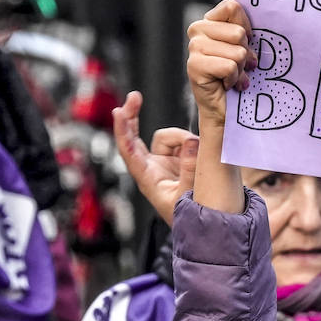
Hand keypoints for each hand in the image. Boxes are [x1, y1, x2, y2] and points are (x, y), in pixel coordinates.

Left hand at [112, 90, 198, 225]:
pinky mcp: (179, 157)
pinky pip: (184, 140)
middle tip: (134, 96)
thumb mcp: (187, 195)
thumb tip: (189, 142)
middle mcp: (151, 167)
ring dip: (181, 140)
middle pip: (135, 136)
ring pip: (169, 136)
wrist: (202, 223)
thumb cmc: (187, 216)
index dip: (122, 132)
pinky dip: (190, 143)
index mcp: (147, 178)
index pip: (129, 151)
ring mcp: (164, 161)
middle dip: (133, 115)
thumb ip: (188, 169)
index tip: (118, 112)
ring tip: (195, 156)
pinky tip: (198, 153)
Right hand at [186, 0, 256, 128]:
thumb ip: (244, 28)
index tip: (245, 44)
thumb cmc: (237, 75)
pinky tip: (226, 85)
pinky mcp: (194, 66)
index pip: (232, 7)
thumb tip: (260, 16)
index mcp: (209, 21)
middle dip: (244, 54)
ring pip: (236, 52)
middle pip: (238, 32)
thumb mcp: (244, 46)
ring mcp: (193, 48)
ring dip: (239, 69)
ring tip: (232, 77)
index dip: (246, 28)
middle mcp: (197, 30)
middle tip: (238, 66)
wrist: (225, 110)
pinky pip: (229, 67)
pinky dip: (233, 79)